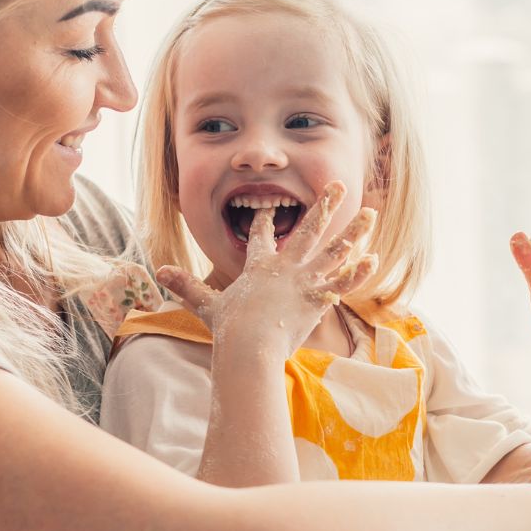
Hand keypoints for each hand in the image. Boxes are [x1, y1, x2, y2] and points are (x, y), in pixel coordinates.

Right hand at [155, 181, 378, 359]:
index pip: (260, 236)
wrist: (248, 346)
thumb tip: (159, 273)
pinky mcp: (318, 297)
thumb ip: (188, 288)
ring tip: (370, 214)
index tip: (267, 207)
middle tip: (338, 184)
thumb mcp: (206, 305)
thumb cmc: (229, 328)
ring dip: (353, 231)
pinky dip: (357, 272)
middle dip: (324, 205)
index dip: (262, 220)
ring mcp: (304, 279)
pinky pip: (342, 282)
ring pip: (333, 249)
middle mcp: (285, 266)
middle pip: (308, 228)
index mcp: (258, 265)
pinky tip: (372, 257)